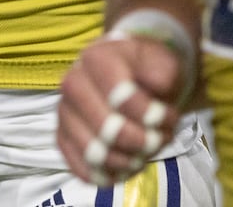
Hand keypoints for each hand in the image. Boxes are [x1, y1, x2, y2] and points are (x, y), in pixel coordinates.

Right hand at [57, 34, 185, 185]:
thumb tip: (157, 84)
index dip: (151, 115)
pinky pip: (80, 168)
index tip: (169, 116)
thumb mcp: (163, 60)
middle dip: (143, 141)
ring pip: (94, 153)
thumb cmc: (148, 69)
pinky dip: (108, 175)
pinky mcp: (63, 136)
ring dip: (130, 160)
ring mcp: (64, 112)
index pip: (121, 98)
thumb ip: (163, 68)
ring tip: (145, 150)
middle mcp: (71, 83)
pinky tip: (127, 164)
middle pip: (106, 130)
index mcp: (95, 58)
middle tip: (160, 137)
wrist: (132, 75)